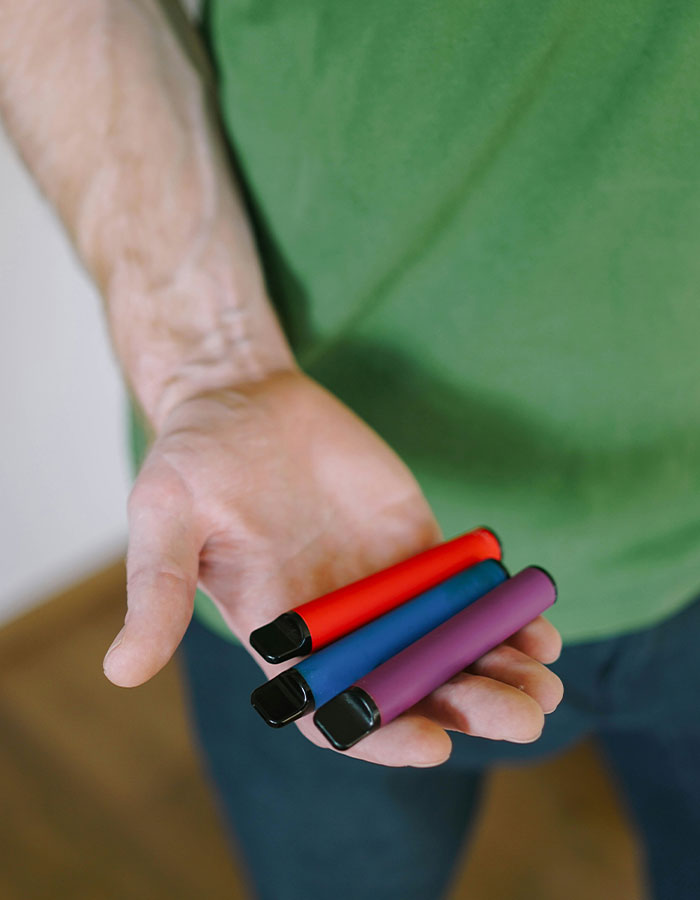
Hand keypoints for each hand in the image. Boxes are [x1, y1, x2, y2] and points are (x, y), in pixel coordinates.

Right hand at [104, 370, 562, 765]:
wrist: (242, 399)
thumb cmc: (194, 458)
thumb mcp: (165, 517)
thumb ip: (154, 592)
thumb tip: (118, 674)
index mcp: (281, 635)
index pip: (333, 708)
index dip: (381, 734)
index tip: (435, 741)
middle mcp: (338, 623)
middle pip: (409, 685)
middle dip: (468, 704)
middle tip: (526, 713)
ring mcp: (382, 585)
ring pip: (446, 645)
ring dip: (498, 668)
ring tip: (547, 680)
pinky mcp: (414, 545)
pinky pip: (464, 592)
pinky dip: (500, 612)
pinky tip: (539, 624)